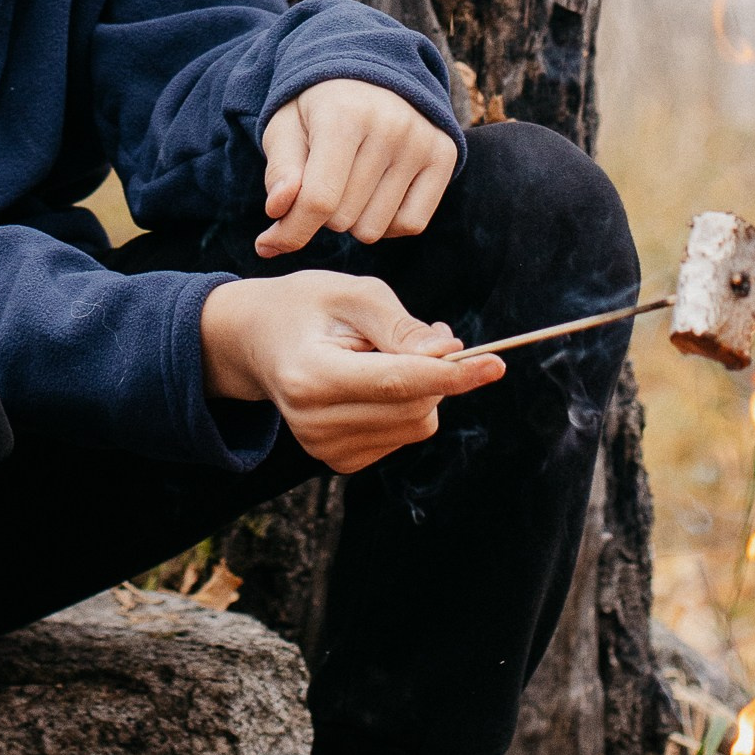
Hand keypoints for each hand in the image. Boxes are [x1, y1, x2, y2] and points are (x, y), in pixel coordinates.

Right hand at [200, 270, 501, 475]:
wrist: (258, 340)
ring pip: (417, 424)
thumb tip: (452, 355)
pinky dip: (406, 404)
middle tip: (427, 332)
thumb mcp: (353, 294)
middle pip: (415, 407)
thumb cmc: (308, 306)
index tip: (496, 364)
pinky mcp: (338, 460)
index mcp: (312, 377)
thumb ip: (402, 327)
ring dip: (423, 386)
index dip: (453, 375)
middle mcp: (314, 424)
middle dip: (438, 370)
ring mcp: (324, 449)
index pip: (398, 383)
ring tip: (383, 352)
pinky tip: (374, 380)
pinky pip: (405, 435)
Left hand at [256, 78, 457, 258]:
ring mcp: (422, 141)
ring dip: (354, 219)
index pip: (318, 199)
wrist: (370, 72)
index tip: (268, 242)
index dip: (290, 230)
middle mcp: (390, 126)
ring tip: (350, 183)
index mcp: (343, 114)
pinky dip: (388, 222)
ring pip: (375, 229)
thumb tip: (278, 209)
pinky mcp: (445, 154)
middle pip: (343, 219)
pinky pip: (411, 224)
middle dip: (322, 213)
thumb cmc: (318, 109)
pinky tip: (376, 195)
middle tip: (323, 181)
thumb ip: (280, 170)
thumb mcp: (285, 128)